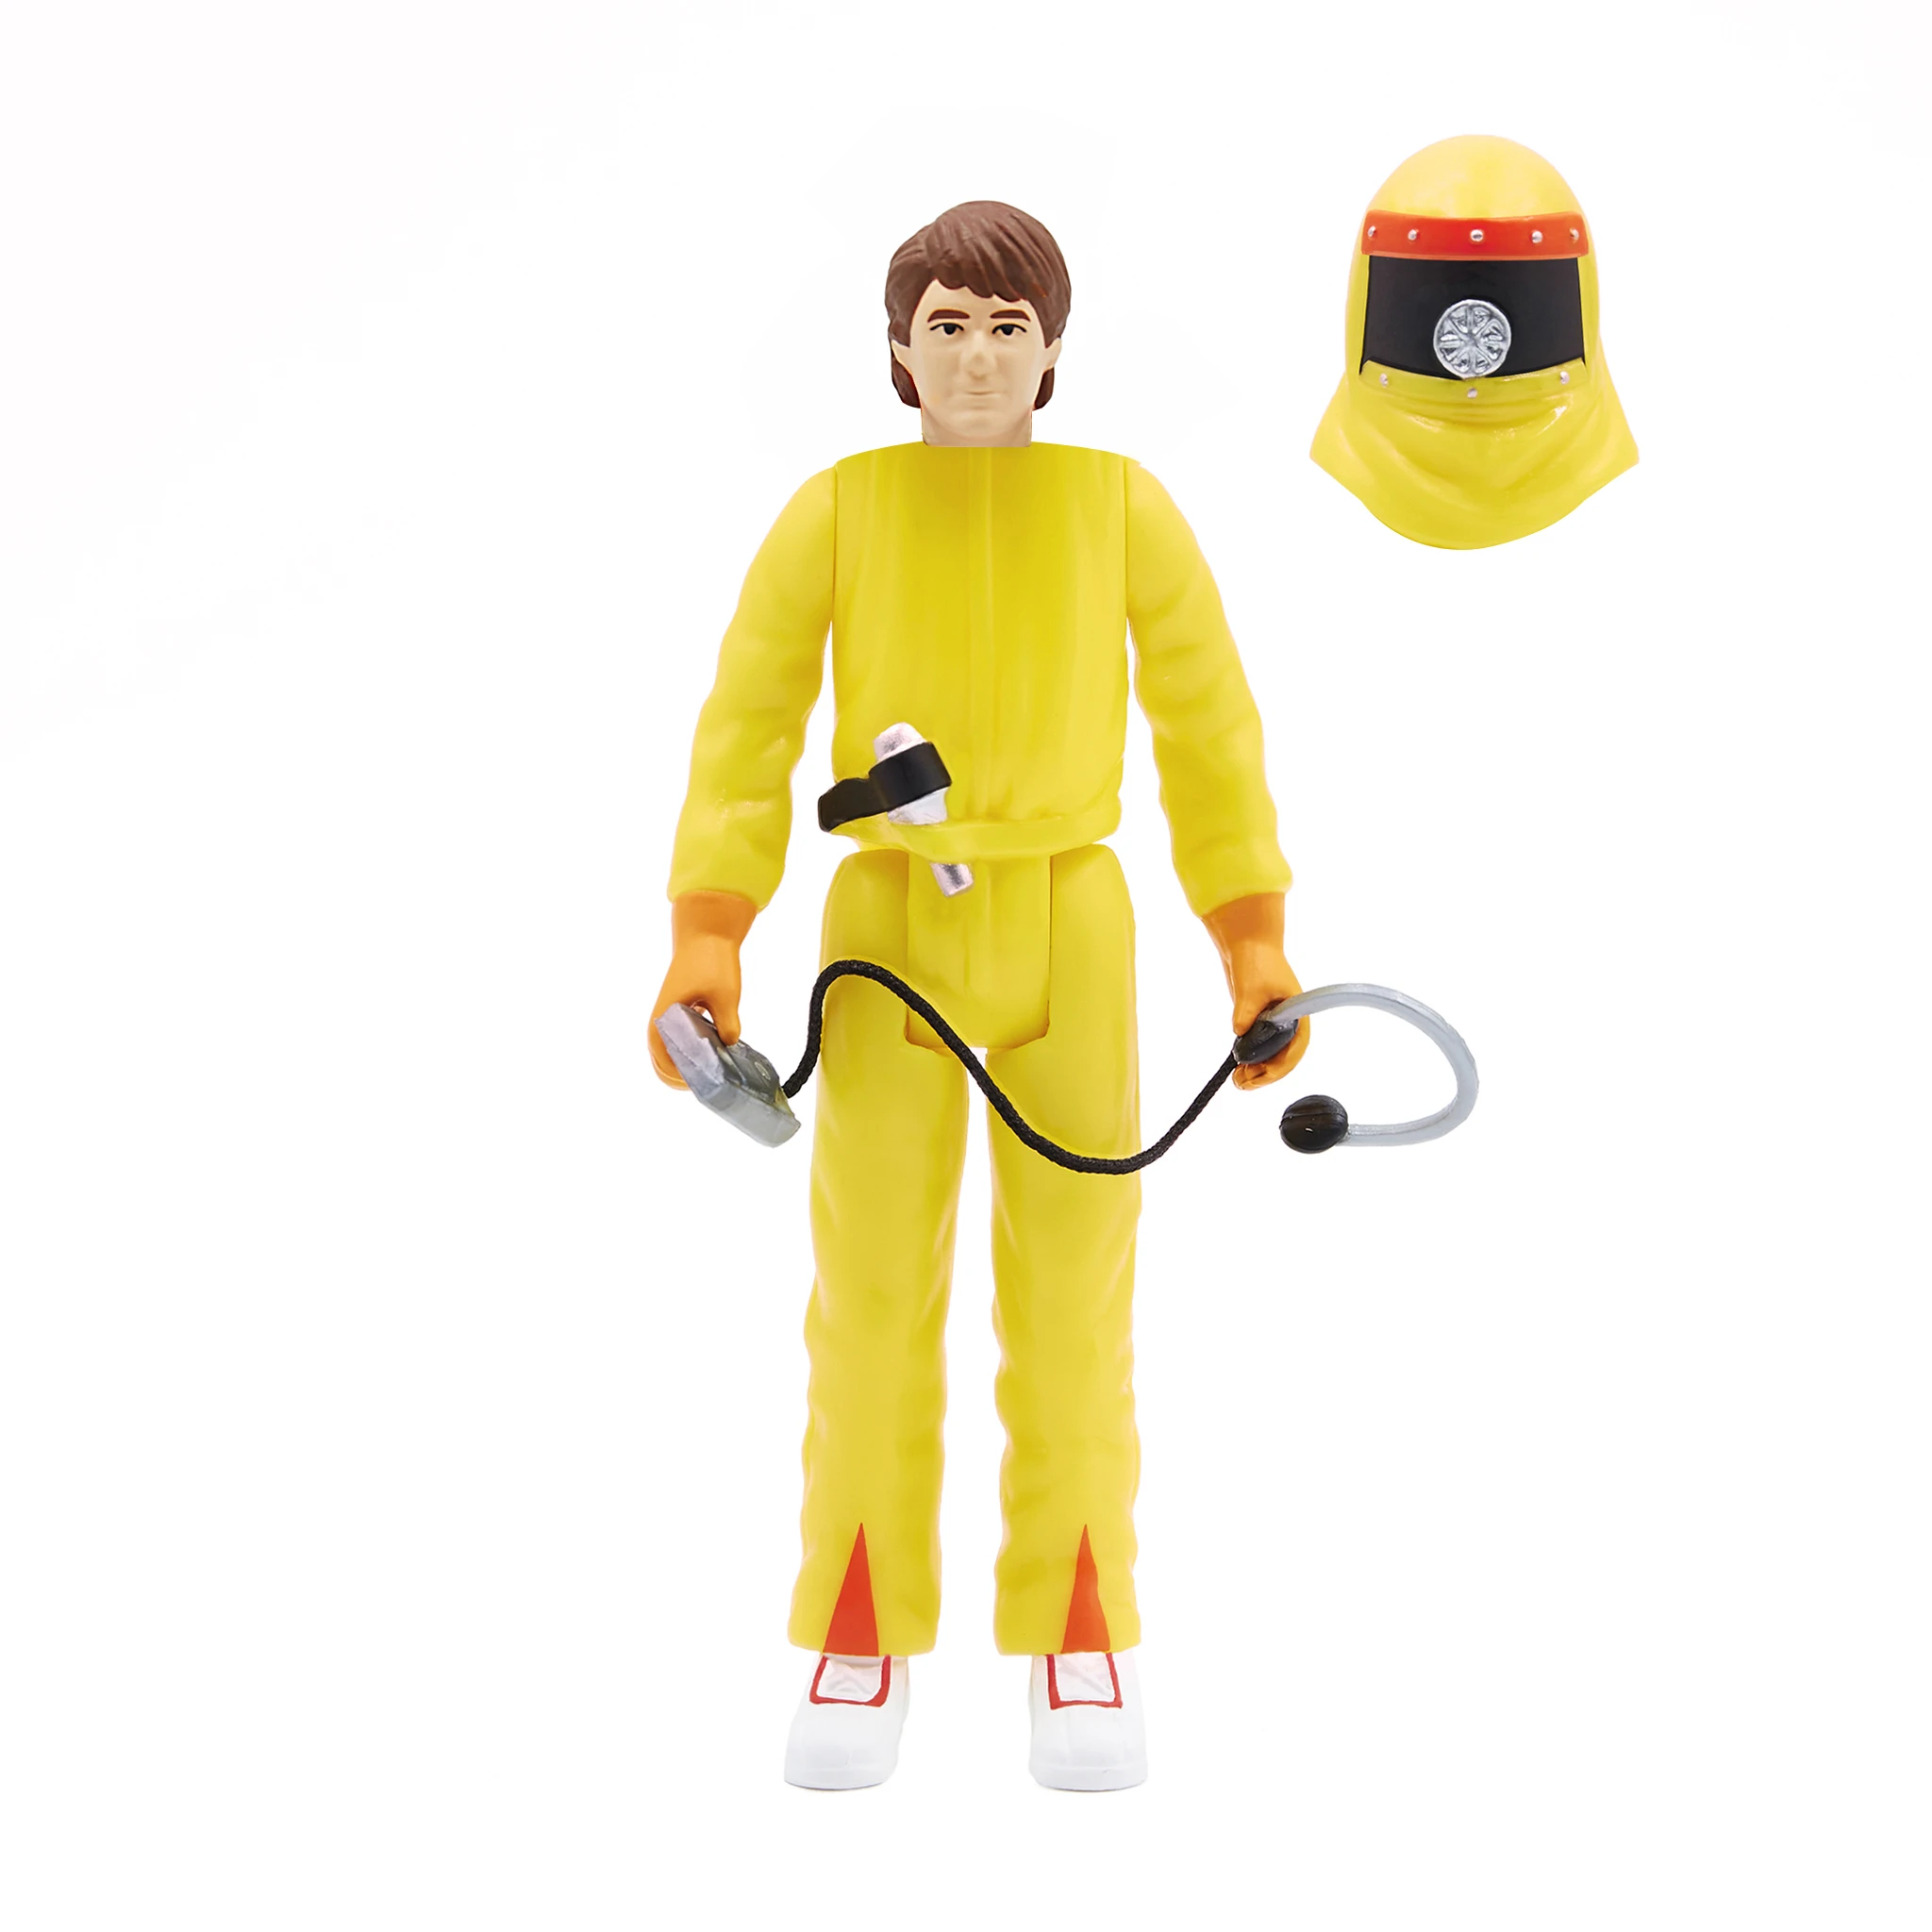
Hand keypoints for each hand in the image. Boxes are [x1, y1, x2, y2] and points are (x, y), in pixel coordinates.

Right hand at [649, 890, 756, 1087]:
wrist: (706, 933)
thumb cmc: (711, 961)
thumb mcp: (725, 994)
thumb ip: (727, 1023)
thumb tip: (730, 1046)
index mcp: (663, 1019)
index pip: (663, 1062)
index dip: (682, 1079)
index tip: (707, 1082)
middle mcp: (660, 1022)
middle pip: (662, 1064)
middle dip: (685, 1078)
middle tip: (713, 1082)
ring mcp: (668, 1018)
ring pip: (671, 1054)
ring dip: (689, 1066)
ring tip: (717, 1070)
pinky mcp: (679, 1014)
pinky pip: (680, 1042)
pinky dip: (693, 1053)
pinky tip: (717, 1054)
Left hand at [1202, 892, 1310, 1090]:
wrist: (1247, 943)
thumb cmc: (1258, 960)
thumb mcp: (1251, 987)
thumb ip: (1246, 1012)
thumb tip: (1239, 1032)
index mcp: (1298, 1014)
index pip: (1295, 1049)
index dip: (1280, 1067)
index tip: (1261, 1077)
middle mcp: (1289, 1023)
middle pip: (1283, 1058)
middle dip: (1265, 1075)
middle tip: (1243, 1083)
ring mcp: (1274, 1024)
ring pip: (1271, 1056)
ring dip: (1257, 1071)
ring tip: (1238, 1081)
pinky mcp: (1259, 1022)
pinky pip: (1259, 1048)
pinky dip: (1250, 1060)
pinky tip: (1238, 1069)